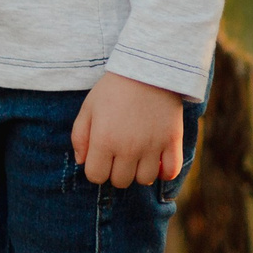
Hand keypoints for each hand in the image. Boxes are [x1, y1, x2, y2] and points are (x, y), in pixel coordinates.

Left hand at [71, 71, 185, 187]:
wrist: (147, 71)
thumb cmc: (112, 90)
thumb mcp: (88, 109)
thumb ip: (80, 137)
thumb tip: (82, 162)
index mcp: (104, 140)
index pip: (96, 176)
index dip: (95, 171)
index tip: (99, 160)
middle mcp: (128, 149)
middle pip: (121, 181)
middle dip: (116, 172)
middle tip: (118, 156)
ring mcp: (152, 147)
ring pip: (145, 180)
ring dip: (139, 172)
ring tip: (137, 156)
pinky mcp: (172, 142)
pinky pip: (171, 172)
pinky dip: (164, 171)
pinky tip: (157, 159)